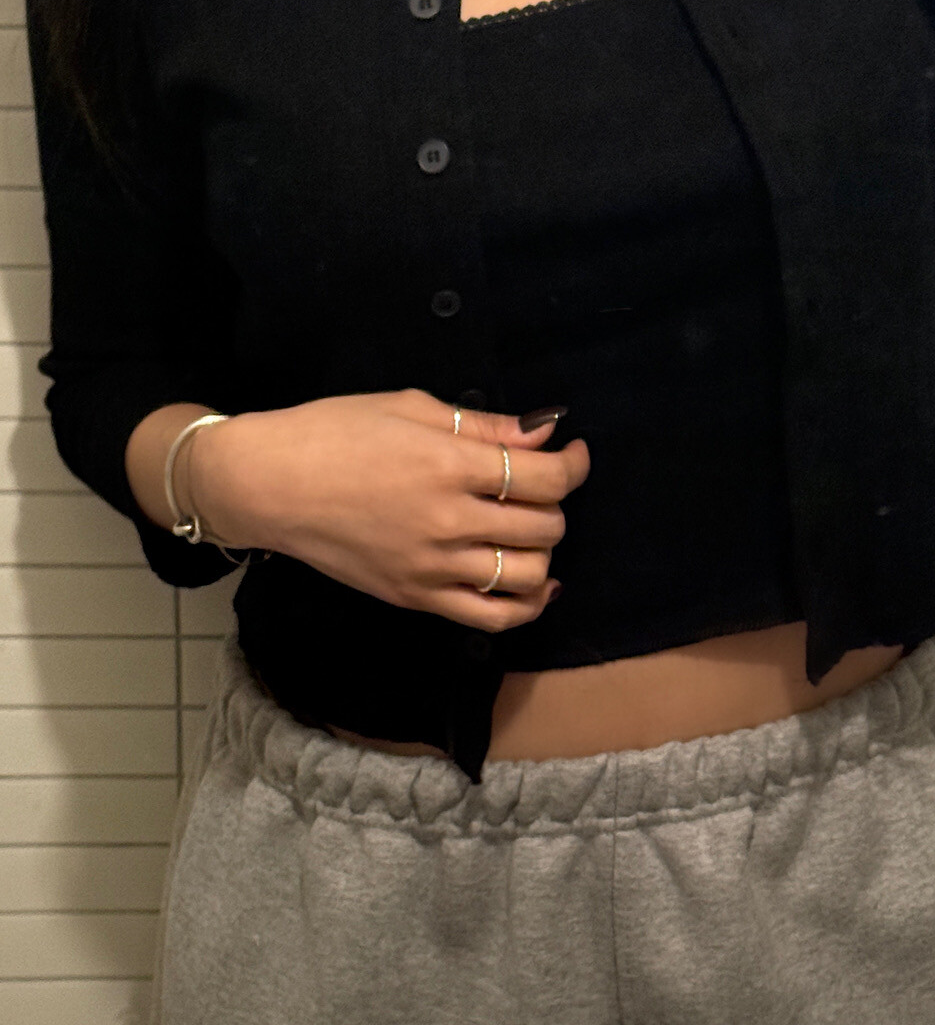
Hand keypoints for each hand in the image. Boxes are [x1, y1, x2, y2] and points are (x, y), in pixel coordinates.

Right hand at [187, 388, 590, 632]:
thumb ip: (482, 426)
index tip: (572, 454)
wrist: (271, 485)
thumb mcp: (409, 407)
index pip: (544, 477)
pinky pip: (491, 618)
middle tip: (537, 483)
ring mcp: (432, 567)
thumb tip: (543, 433)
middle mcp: (447, 522)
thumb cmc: (334, 432)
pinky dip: (526, 605)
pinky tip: (534, 584)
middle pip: (543, 525)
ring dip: (542, 550)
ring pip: (527, 575)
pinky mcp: (416, 598)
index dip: (573, 465)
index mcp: (448, 465)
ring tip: (526, 528)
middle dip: (555, 502)